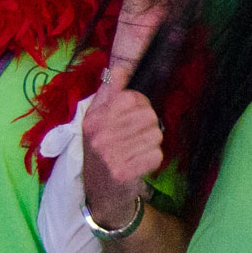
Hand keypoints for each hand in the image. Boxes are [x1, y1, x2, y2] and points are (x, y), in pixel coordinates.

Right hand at [83, 0, 183, 223]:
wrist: (103, 199)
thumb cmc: (108, 155)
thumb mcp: (102, 121)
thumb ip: (113, 92)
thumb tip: (124, 53)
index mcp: (94, 113)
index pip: (129, 92)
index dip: (139, 101)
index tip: (139, 105)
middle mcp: (97, 129)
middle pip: (148, 111)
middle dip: (149, 125)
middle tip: (133, 140)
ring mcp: (108, 151)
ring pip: (155, 131)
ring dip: (152, 143)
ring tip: (135, 153)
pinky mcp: (123, 170)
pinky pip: (157, 152)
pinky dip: (153, 160)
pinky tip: (138, 168)